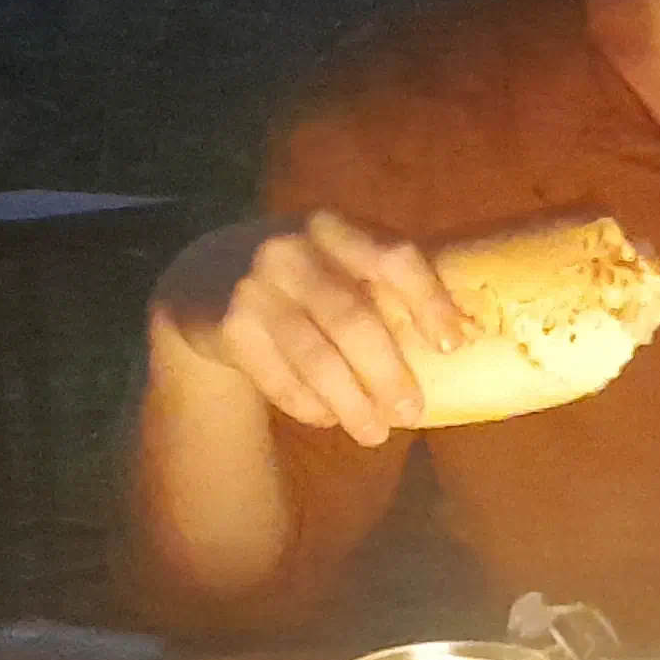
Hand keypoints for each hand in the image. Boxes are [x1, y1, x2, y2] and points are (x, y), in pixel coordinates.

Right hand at [148, 211, 467, 445]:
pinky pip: (279, 378)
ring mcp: (256, 286)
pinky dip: (309, 405)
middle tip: (414, 412)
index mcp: (335, 226)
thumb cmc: (299, 274)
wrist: (201, 276)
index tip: (455, 345)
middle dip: (389, 373)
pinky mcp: (228, 326)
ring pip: (316, 357)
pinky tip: (328, 419)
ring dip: (352, 403)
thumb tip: (458, 343)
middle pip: (354, 319)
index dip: (429, 300)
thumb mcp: (334, 256)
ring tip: (376, 433)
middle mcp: (293, 249)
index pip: (394, 256)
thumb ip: (379, 281)